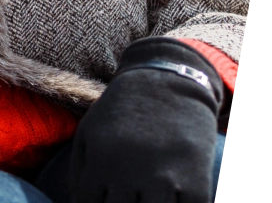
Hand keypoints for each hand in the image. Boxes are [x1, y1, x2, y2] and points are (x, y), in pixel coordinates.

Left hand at [69, 37, 226, 202]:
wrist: (167, 80)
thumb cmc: (122, 110)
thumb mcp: (89, 131)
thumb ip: (78, 171)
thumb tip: (76, 202)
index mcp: (100, 163)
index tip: (106, 200)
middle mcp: (130, 174)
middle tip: (130, 199)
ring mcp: (164, 179)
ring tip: (148, 199)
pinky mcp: (195, 181)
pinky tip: (174, 200)